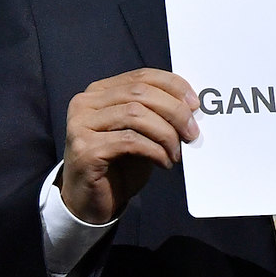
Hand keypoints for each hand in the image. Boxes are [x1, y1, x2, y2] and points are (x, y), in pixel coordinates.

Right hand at [61, 68, 198, 223]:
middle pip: (140, 93)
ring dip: (166, 134)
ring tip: (177, 152)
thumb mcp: (142, 132)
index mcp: (99, 92)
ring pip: (135, 114)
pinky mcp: (83, 148)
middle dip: (175, 112)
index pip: (142, 76)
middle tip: (193, 133)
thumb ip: (157, 113)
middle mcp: (84, 103)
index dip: (174, 86)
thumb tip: (192, 105)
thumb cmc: (121, 164)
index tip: (195, 105)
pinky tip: (164, 162)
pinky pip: (130, 141)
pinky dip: (155, 151)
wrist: (91, 200)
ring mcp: (80, 125)